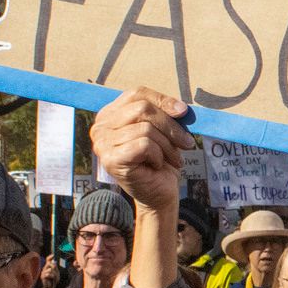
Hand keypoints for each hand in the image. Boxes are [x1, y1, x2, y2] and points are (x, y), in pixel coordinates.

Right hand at [90, 88, 192, 213]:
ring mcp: (103, 144)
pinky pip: (144, 145)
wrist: (159, 193)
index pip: (137, 93)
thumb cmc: (161, 160)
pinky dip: (158, 155)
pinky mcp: (111, 160)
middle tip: (186, 142)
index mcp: (110, 114)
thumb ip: (166, 113)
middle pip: (142, 108)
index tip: (184, 112)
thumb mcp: (163, 130)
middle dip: (170, 125)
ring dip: (167, 145)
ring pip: (146, 128)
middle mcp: (101, 127)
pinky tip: (157, 165)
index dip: (163, 100)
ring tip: (173, 158)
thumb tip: (180, 108)